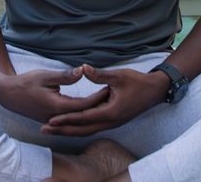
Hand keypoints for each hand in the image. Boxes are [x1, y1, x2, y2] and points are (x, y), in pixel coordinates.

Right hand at [0, 67, 110, 124]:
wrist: (8, 95)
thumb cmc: (26, 83)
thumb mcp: (46, 75)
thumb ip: (65, 76)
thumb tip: (83, 71)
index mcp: (58, 106)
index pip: (84, 104)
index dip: (98, 97)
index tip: (111, 89)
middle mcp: (57, 117)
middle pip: (84, 114)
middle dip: (99, 105)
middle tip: (114, 96)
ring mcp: (54, 120)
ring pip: (78, 119)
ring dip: (92, 112)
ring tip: (107, 103)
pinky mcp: (51, 120)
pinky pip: (71, 120)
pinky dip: (82, 115)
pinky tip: (91, 110)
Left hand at [41, 65, 169, 136]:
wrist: (155, 91)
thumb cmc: (138, 82)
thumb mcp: (119, 76)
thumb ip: (99, 74)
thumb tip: (83, 68)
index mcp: (110, 112)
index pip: (83, 118)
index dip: (66, 119)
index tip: (51, 119)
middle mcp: (110, 122)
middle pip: (82, 130)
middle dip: (63, 130)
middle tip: (44, 129)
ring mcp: (112, 123)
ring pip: (87, 131)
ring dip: (70, 131)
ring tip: (53, 129)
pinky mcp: (113, 121)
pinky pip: (93, 128)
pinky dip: (80, 128)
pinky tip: (71, 126)